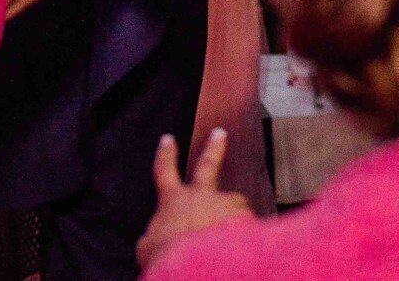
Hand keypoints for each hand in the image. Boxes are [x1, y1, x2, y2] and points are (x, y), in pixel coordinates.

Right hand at [137, 129, 254, 267]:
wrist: (194, 265)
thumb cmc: (168, 256)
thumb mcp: (148, 245)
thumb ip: (155, 234)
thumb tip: (157, 237)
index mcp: (174, 201)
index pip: (165, 171)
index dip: (166, 154)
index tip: (168, 140)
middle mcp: (202, 197)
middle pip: (208, 165)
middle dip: (213, 148)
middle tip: (220, 134)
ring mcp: (227, 206)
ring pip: (233, 207)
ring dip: (232, 219)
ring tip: (231, 236)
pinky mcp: (248, 220)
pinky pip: (249, 228)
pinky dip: (245, 237)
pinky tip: (240, 249)